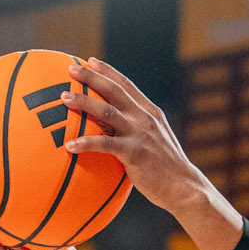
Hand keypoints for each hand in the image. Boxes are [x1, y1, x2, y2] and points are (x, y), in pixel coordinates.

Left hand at [61, 58, 213, 216]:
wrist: (184, 187)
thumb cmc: (167, 170)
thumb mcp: (156, 141)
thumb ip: (140, 131)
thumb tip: (116, 131)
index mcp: (150, 113)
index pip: (127, 85)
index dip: (108, 72)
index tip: (91, 61)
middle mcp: (145, 118)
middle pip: (114, 90)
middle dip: (91, 77)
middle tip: (71, 69)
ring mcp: (140, 134)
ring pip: (106, 111)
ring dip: (83, 102)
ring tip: (64, 98)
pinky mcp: (134, 153)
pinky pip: (105, 144)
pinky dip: (86, 143)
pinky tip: (69, 145)